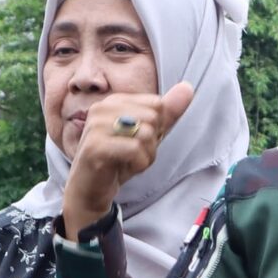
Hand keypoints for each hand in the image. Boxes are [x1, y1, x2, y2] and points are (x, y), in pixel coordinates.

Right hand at [59, 82, 195, 239]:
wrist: (90, 190)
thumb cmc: (118, 161)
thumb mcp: (148, 136)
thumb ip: (167, 113)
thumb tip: (187, 87)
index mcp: (115, 101)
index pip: (157, 104)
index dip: (156, 129)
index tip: (137, 142)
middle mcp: (103, 108)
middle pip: (153, 117)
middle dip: (151, 143)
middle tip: (132, 155)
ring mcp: (96, 126)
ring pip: (146, 133)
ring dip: (145, 156)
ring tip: (127, 162)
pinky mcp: (95, 146)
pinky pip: (135, 150)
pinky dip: (139, 164)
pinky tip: (124, 169)